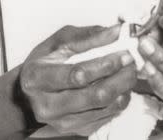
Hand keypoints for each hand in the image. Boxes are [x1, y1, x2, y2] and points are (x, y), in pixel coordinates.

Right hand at [18, 25, 137, 135]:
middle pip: (95, 95)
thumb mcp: (59, 43)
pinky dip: (120, 99)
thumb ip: (88, 37)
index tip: (123, 52)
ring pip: (105, 107)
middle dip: (120, 76)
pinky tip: (121, 86)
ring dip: (124, 87)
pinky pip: (108, 116)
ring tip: (130, 71)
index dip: (104, 64)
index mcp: (37, 78)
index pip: (76, 75)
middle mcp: (48, 105)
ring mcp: (63, 122)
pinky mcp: (77, 130)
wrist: (29, 96)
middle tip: (133, 61)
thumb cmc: (44, 64)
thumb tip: (116, 32)